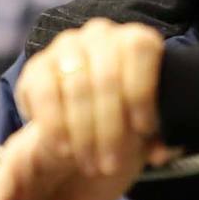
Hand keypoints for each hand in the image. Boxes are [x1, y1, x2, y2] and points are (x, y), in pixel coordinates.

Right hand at [15, 18, 165, 176]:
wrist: (86, 108)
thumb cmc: (125, 112)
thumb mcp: (146, 122)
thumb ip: (157, 135)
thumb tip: (160, 153)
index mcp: (135, 39)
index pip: (140, 50)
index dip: (142, 90)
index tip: (144, 128)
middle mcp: (101, 34)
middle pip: (107, 78)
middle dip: (111, 129)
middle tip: (112, 164)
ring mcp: (67, 46)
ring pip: (77, 88)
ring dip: (84, 134)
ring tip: (92, 165)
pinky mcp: (37, 65)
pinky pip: (45, 93)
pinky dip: (55, 125)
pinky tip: (65, 148)